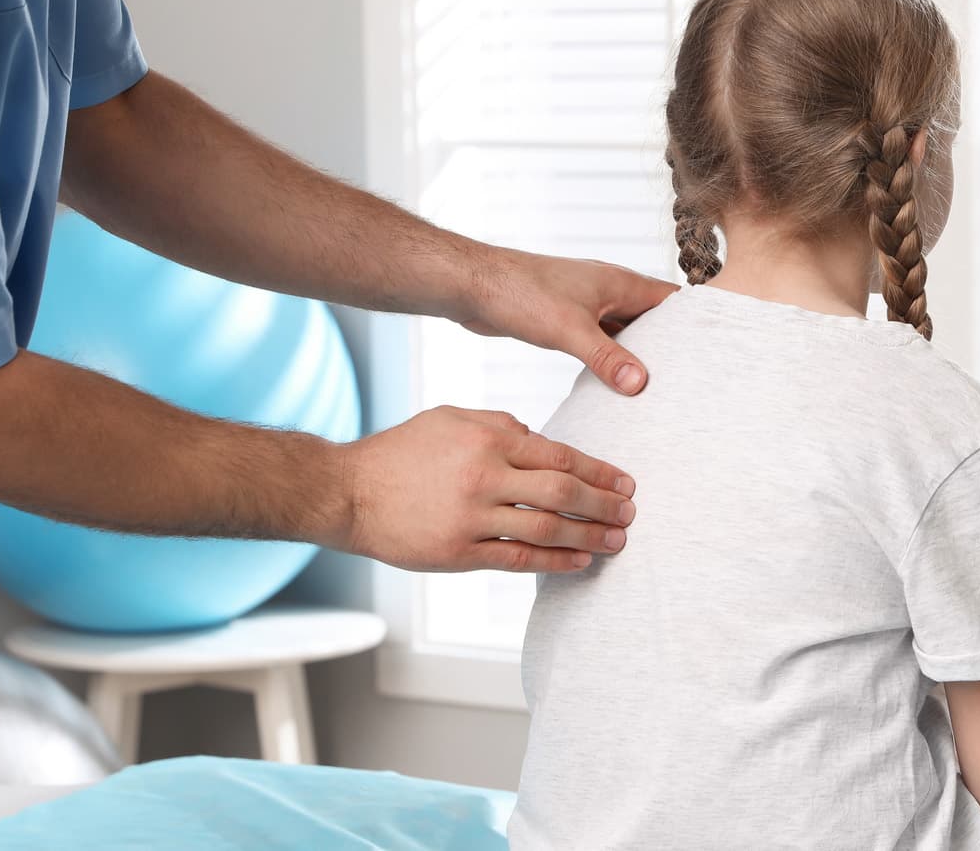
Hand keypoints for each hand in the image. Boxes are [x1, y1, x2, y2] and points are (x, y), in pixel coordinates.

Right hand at [341, 406, 635, 572]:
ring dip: (589, 535)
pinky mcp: (458, 552)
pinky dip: (555, 561)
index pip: (559, 455)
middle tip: (631, 513)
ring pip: (546, 528)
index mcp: (488, 438)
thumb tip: (542, 439)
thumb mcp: (452, 418)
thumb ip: (500, 425)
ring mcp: (471, 517)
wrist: (348, 491)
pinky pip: (518, 559)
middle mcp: (484, 476)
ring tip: (617, 541)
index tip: (625, 482)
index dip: (598, 470)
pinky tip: (580, 561)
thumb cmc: (401, 451)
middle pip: (562, 491)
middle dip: (603, 504)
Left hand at [459, 247, 676, 394]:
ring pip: (625, 330)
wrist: (473, 285)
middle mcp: (608, 290)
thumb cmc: (520, 293)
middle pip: (652, 318)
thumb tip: (641, 384)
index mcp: (619, 282)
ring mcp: (587, 303)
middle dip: (668, 345)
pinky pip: (601, 339)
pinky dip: (611, 357)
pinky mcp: (566, 318)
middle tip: (688, 378)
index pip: (672, 301)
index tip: (712, 348)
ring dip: (638, 353)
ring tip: (658, 385)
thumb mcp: (569, 330)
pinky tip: (615, 381)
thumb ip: (606, 358)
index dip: (693, 322)